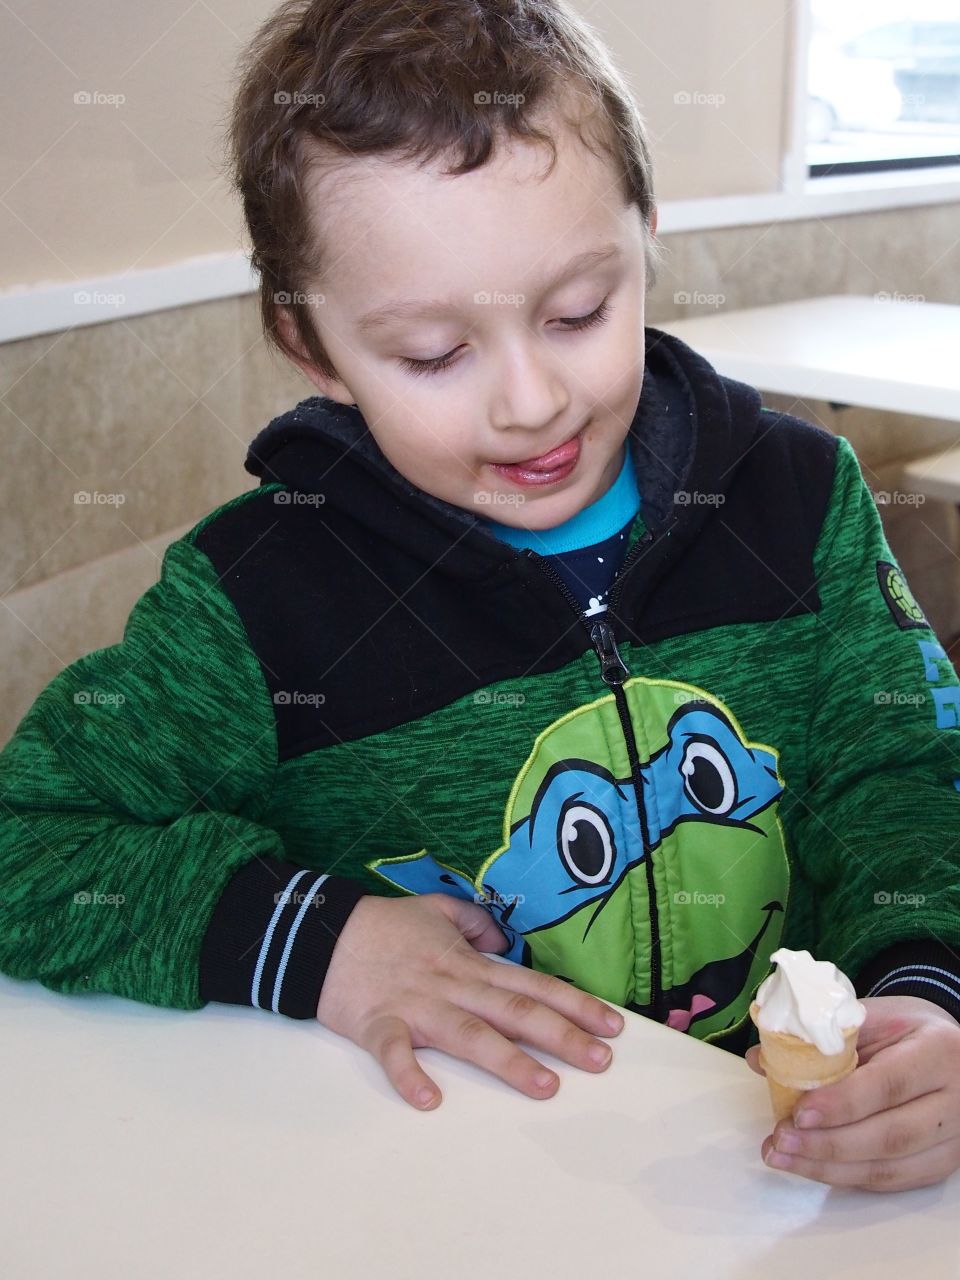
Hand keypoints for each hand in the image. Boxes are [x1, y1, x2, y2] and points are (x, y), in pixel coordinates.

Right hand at [316, 893, 624, 1109]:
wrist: (323, 930)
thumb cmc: (381, 924)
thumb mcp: (435, 910)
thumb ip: (474, 920)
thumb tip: (500, 939)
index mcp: (468, 963)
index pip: (531, 984)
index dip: (574, 1003)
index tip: (612, 1025)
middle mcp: (451, 984)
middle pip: (514, 1011)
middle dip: (561, 1035)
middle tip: (601, 1061)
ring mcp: (416, 1005)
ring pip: (470, 1034)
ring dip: (509, 1061)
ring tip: (546, 1086)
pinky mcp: (378, 1024)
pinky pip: (395, 1052)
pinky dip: (410, 1076)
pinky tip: (430, 1100)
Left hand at [747, 995, 959, 1190]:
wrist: (952, 1051)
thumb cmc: (907, 1029)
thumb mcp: (873, 1017)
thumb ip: (822, 1037)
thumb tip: (760, 1058)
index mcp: (939, 1052)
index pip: (890, 1084)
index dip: (843, 1103)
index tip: (799, 1113)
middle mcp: (955, 1102)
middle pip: (891, 1136)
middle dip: (829, 1144)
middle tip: (780, 1139)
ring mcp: (953, 1140)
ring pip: (890, 1168)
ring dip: (829, 1168)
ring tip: (781, 1156)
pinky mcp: (941, 1165)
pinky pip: (891, 1181)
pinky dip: (846, 1177)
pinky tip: (809, 1167)